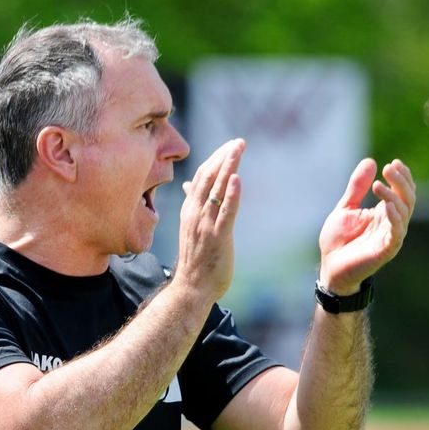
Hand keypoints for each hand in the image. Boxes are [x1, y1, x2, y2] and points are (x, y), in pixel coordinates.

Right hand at [173, 138, 244, 301]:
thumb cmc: (195, 259)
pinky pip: (225, 212)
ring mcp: (205, 225)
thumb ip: (192, 204)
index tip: (230, 145)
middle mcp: (195, 214)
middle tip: (239, 141)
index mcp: (190, 210)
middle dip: (224, 157)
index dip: (216, 159)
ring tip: (238, 148)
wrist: (191, 288)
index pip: (202, 177)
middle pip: (209, 177)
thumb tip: (189, 185)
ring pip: (217, 190)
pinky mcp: (218, 237)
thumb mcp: (191, 226)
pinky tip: (237, 178)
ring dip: (228, 167)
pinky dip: (232, 194)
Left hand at [318, 158, 415, 294]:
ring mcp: (390, 237)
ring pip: (404, 213)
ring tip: (379, 185)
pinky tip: (386, 205)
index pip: (402, 192)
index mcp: (384, 213)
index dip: (402, 177)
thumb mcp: (346, 207)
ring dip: (394, 196)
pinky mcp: (386, 250)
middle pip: (407, 199)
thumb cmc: (338, 240)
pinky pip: (397, 232)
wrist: (329, 266)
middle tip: (389, 168)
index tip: (394, 163)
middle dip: (401, 182)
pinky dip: (394, 217)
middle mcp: (392, 223)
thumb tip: (371, 161)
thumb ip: (357, 187)